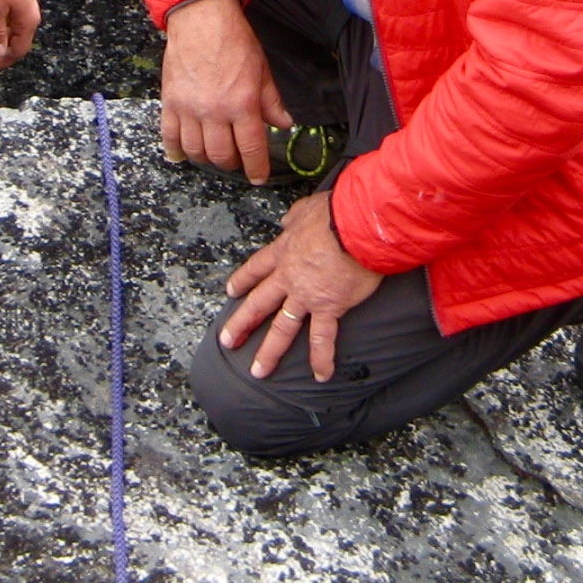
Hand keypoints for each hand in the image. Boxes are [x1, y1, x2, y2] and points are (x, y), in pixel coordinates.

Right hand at [159, 0, 291, 183]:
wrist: (201, 19)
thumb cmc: (234, 40)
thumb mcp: (262, 70)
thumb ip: (272, 102)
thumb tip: (284, 124)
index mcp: (243, 104)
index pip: (252, 149)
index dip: (257, 169)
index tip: (259, 177)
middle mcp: (215, 112)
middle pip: (222, 156)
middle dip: (233, 163)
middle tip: (237, 159)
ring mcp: (190, 109)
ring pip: (196, 151)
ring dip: (207, 158)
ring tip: (214, 153)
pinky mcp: (171, 103)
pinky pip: (169, 136)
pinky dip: (175, 150)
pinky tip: (181, 155)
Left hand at [221, 191, 383, 380]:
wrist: (355, 225)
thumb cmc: (335, 212)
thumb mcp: (307, 208)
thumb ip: (294, 217)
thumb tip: (287, 219)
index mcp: (283, 251)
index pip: (256, 268)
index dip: (242, 281)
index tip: (230, 292)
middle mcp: (288, 277)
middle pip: (259, 303)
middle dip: (242, 323)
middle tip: (227, 341)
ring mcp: (306, 296)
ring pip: (282, 328)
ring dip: (270, 351)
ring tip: (259, 371)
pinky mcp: (328, 307)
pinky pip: (322, 338)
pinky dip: (321, 358)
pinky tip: (320, 375)